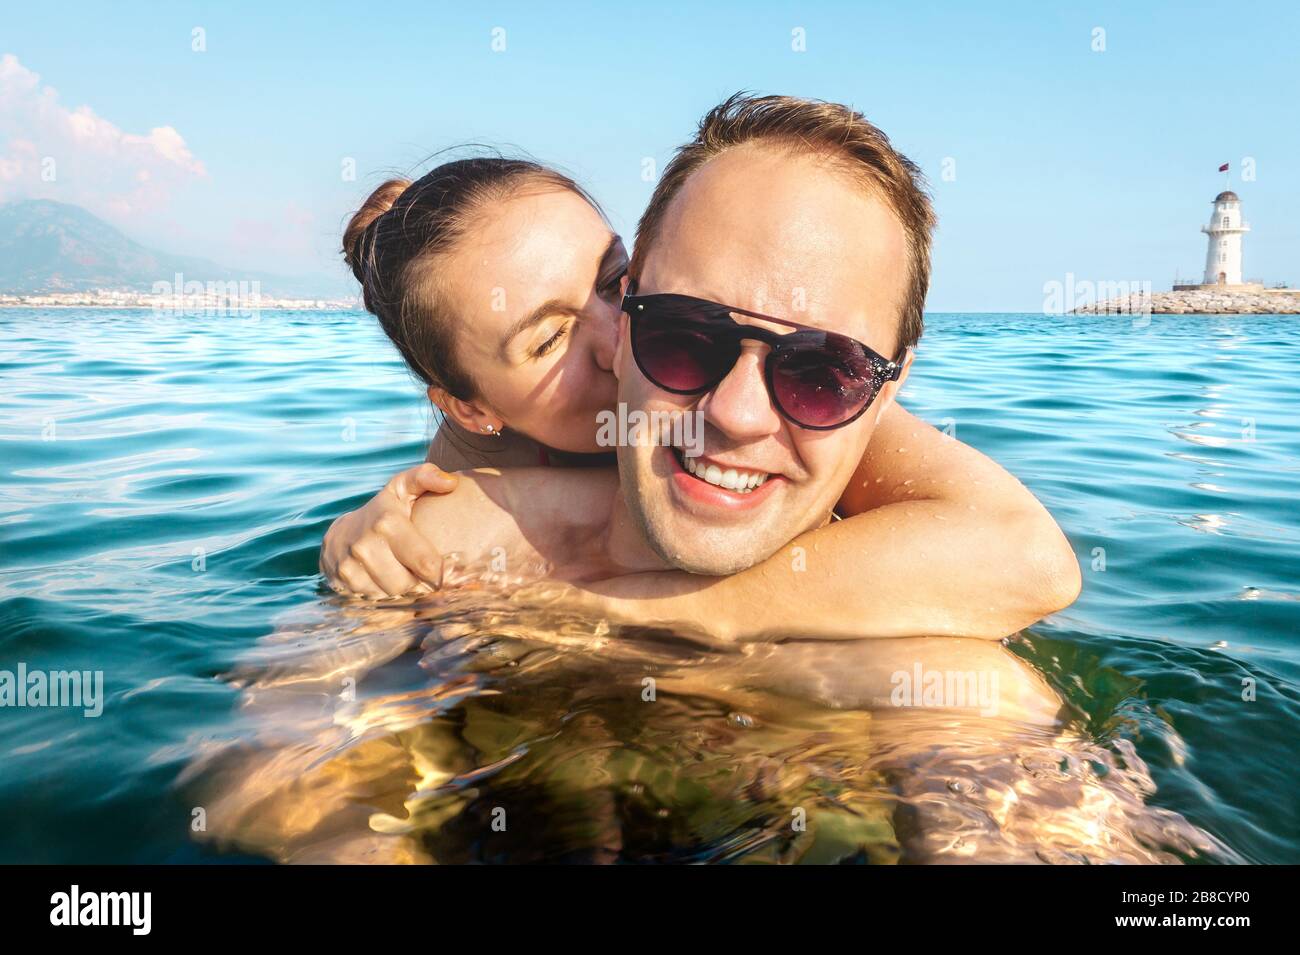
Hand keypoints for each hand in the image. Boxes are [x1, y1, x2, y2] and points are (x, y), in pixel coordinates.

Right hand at [320, 463, 458, 597]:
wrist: (342, 533)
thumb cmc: (384, 510)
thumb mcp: (403, 488)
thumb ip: (427, 478)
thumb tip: (450, 483)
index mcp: (387, 523)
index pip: (426, 563)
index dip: (440, 572)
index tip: (444, 570)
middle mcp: (365, 546)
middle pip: (409, 583)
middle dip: (419, 580)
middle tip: (419, 570)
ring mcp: (349, 566)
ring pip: (392, 595)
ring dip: (402, 588)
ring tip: (402, 571)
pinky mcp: (341, 583)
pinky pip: (375, 600)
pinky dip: (384, 594)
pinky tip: (384, 579)